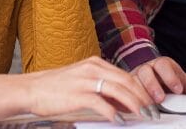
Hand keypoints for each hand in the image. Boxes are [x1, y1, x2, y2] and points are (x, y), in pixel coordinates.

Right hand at [0, 56, 154, 122]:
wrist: (32, 89)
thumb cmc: (57, 89)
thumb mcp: (83, 82)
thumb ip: (102, 89)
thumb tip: (123, 104)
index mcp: (96, 64)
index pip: (126, 75)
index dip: (142, 90)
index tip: (152, 103)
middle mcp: (93, 68)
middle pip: (126, 81)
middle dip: (143, 98)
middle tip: (153, 112)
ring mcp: (85, 79)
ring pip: (118, 90)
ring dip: (134, 104)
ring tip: (143, 116)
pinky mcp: (77, 93)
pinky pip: (100, 102)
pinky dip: (112, 112)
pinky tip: (119, 121)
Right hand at [132, 56, 185, 102]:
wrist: (154, 80)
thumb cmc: (169, 81)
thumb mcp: (183, 82)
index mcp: (161, 65)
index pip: (164, 65)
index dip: (170, 77)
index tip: (178, 90)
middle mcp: (147, 69)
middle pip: (146, 71)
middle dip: (153, 85)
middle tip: (161, 99)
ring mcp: (136, 78)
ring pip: (134, 81)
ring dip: (141, 94)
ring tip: (151, 106)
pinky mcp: (129, 89)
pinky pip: (128, 92)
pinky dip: (133, 100)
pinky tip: (140, 109)